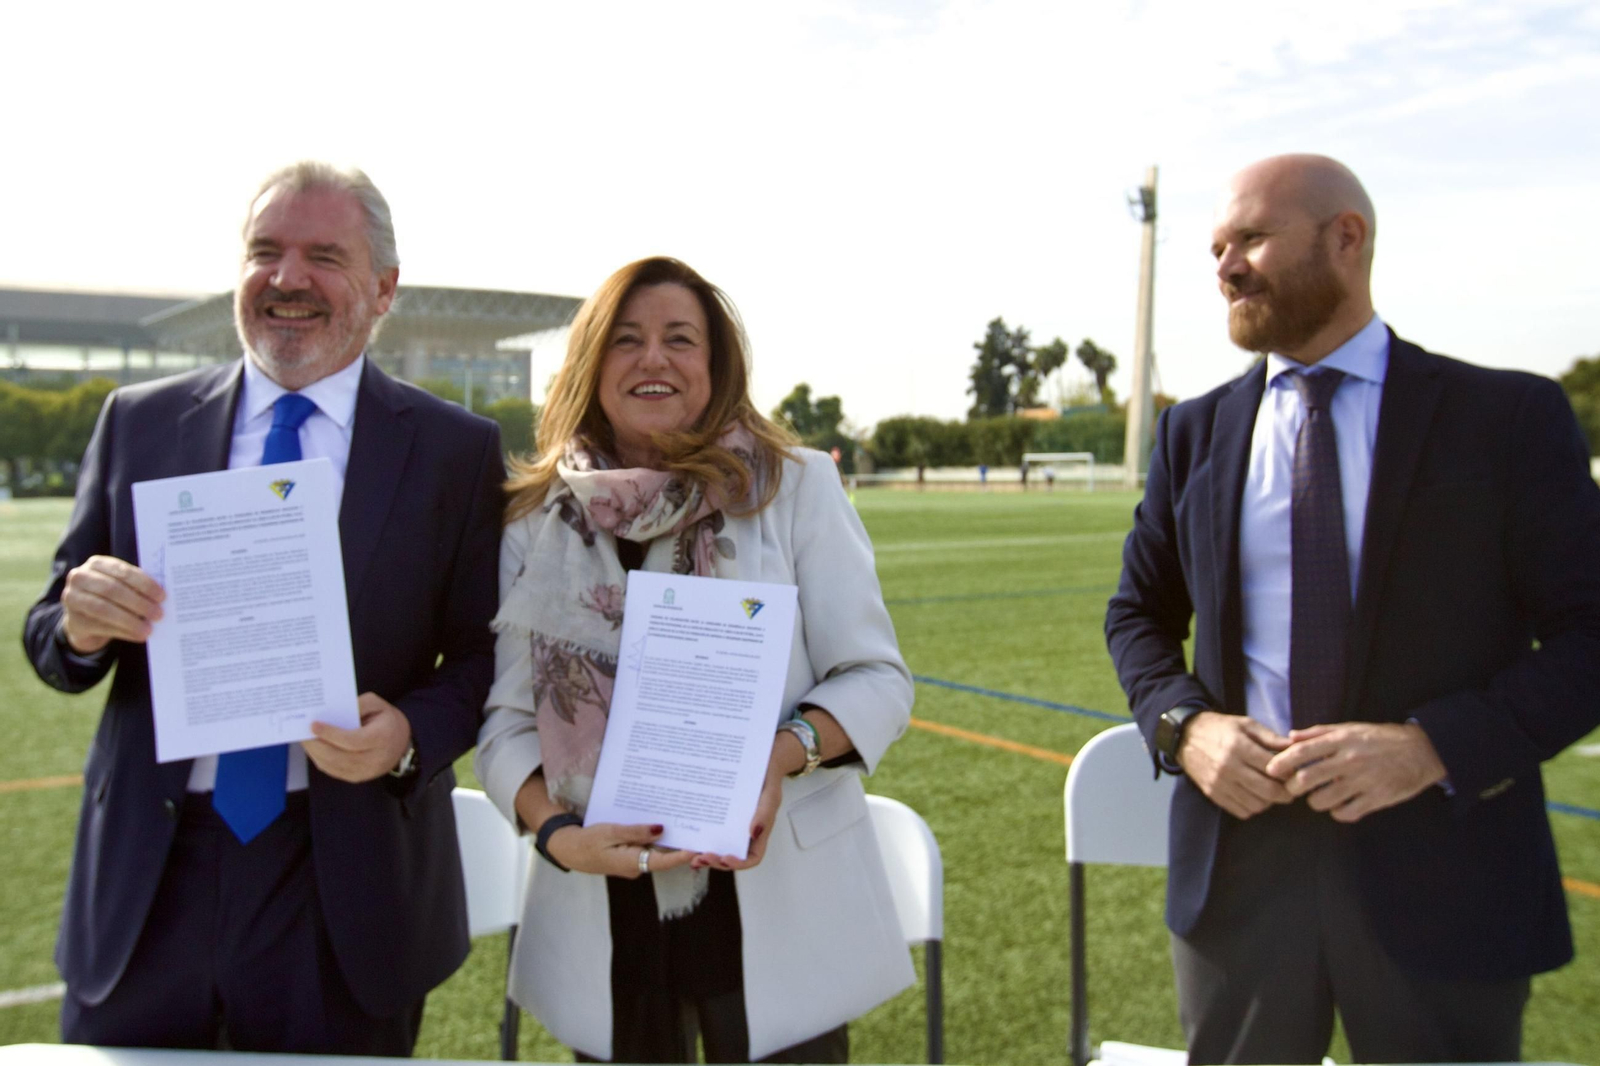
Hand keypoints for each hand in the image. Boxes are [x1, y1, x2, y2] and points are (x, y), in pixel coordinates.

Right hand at [59, 555, 164, 653]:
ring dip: (130, 620)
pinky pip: (101, 627)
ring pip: (104, 609)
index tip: (162, 596)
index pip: (122, 571)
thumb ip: (135, 587)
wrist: (84, 619)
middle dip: (138, 602)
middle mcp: (80, 577)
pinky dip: (123, 632)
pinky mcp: (74, 621)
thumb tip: (161, 598)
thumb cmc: (110, 597)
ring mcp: (73, 599)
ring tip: (149, 628)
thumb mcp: (121, 586)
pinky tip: (138, 636)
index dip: (143, 583)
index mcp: (96, 564)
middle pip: (112, 589)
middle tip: (158, 614)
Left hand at [303, 692, 412, 782]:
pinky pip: (333, 771)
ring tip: (305, 740)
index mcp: (382, 738)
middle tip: (302, 733)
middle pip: (338, 756)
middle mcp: (375, 759)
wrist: (402, 743)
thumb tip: (335, 711)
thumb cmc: (387, 720)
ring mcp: (366, 772)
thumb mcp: (378, 704)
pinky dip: (320, 760)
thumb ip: (359, 704)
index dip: (331, 734)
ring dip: (315, 753)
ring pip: (333, 766)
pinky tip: (314, 749)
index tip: (314, 725)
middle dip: (316, 745)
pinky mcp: (358, 778)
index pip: (352, 740)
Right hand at [546, 820, 693, 878]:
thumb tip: (661, 830)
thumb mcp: (611, 831)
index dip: (681, 855)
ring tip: (687, 823)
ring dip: (669, 841)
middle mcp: (636, 867)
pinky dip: (656, 840)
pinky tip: (664, 826)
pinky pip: (648, 849)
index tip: (698, 848)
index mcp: (631, 863)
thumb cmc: (588, 841)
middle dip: (680, 845)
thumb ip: (636, 832)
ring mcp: (634, 864)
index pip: (662, 861)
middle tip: (699, 829)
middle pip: (663, 856)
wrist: (570, 851)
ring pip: (656, 852)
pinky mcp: (631, 858)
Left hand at [692, 739, 790, 871]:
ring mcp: (731, 823)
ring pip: (719, 846)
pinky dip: (700, 837)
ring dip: (705, 854)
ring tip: (690, 855)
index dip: (738, 864)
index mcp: (759, 830)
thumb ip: (764, 812)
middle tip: (700, 858)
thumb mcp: (770, 792)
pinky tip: (688, 838)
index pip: (752, 857)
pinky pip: (711, 829)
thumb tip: (754, 833)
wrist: (760, 756)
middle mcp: (744, 831)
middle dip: (715, 861)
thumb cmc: (768, 774)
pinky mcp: (721, 813)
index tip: (724, 858)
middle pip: (731, 856)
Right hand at [1177, 711, 1293, 819]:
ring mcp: (1219, 783)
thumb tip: (1295, 748)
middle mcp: (1229, 767)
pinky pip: (1241, 811)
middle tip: (1290, 790)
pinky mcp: (1213, 793)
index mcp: (1238, 747)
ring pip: (1256, 804)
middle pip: (1268, 791)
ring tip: (1271, 792)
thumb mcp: (1246, 724)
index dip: (1290, 773)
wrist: (1185, 737)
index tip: (1295, 773)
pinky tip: (1255, 796)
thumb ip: (1271, 737)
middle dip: (1286, 793)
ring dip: (1269, 802)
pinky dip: (1253, 807)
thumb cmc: (1220, 728)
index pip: (1274, 768)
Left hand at [1265, 721, 1447, 822]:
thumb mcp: (1350, 728)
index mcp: (1341, 741)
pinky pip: (1345, 813)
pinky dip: (1337, 812)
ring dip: (1314, 801)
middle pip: (1306, 779)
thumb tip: (1290, 737)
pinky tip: (1340, 805)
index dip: (1281, 763)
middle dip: (1293, 787)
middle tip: (1293, 788)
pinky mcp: (1376, 799)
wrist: (1421, 751)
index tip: (1271, 770)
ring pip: (1322, 800)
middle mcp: (1349, 760)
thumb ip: (1319, 733)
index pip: (1302, 752)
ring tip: (1319, 796)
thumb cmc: (1380, 738)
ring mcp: (1363, 781)